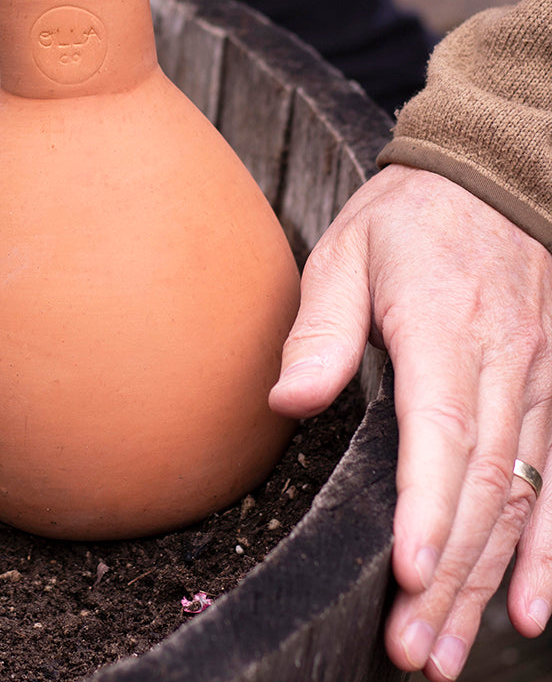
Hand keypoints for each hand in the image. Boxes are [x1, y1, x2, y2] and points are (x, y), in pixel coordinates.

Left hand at [269, 164, 551, 678]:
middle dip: (447, 576)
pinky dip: (549, 552)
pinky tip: (534, 611)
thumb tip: (290, 401)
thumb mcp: (346, 252)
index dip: (427, 508)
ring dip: (489, 583)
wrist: (489, 180)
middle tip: (411, 648)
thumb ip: (321, 330)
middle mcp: (503, 368)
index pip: (442, 432)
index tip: (408, 572)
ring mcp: (537, 385)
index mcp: (445, 331)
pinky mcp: (549, 395)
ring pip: (520, 502)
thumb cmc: (406, 219)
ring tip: (449, 651)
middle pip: (481, 487)